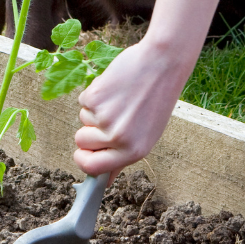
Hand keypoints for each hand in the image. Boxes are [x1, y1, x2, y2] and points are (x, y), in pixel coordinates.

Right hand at [75, 37, 188, 182]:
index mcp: (133, 152)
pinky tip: (115, 86)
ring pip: (82, 119)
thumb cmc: (157, 98)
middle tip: (111, 114)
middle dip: (88, 129)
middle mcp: (118, 138)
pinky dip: (94, 93)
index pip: (93, 168)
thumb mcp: (147, 134)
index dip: (83, 160)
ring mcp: (105, 118)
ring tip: (119, 98)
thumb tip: (105, 180)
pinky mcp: (95, 97)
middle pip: (81, 142)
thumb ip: (123, 156)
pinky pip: (83, 100)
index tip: (83, 152)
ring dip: (94, 109)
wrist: (162, 63)